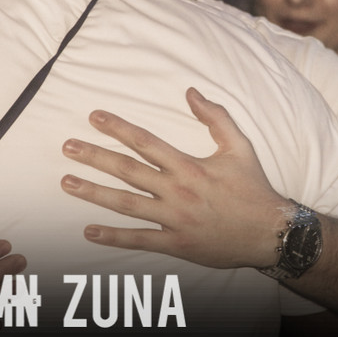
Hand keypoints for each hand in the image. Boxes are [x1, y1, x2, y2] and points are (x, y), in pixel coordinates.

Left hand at [61, 87, 289, 268]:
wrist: (269, 233)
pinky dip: (113, 237)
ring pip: (125, 204)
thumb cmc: (254, 188)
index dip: (118, 128)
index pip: (145, 142)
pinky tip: (89, 231)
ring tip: (67, 182)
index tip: (95, 117)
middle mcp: (177, 191)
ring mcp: (173, 220)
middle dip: (95, 156)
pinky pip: (139, 239)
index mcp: (189, 166)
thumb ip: (216, 117)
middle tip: (68, 147)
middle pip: (127, 170)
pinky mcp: (176, 244)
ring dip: (93, 193)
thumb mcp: (240, 146)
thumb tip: (191, 92)